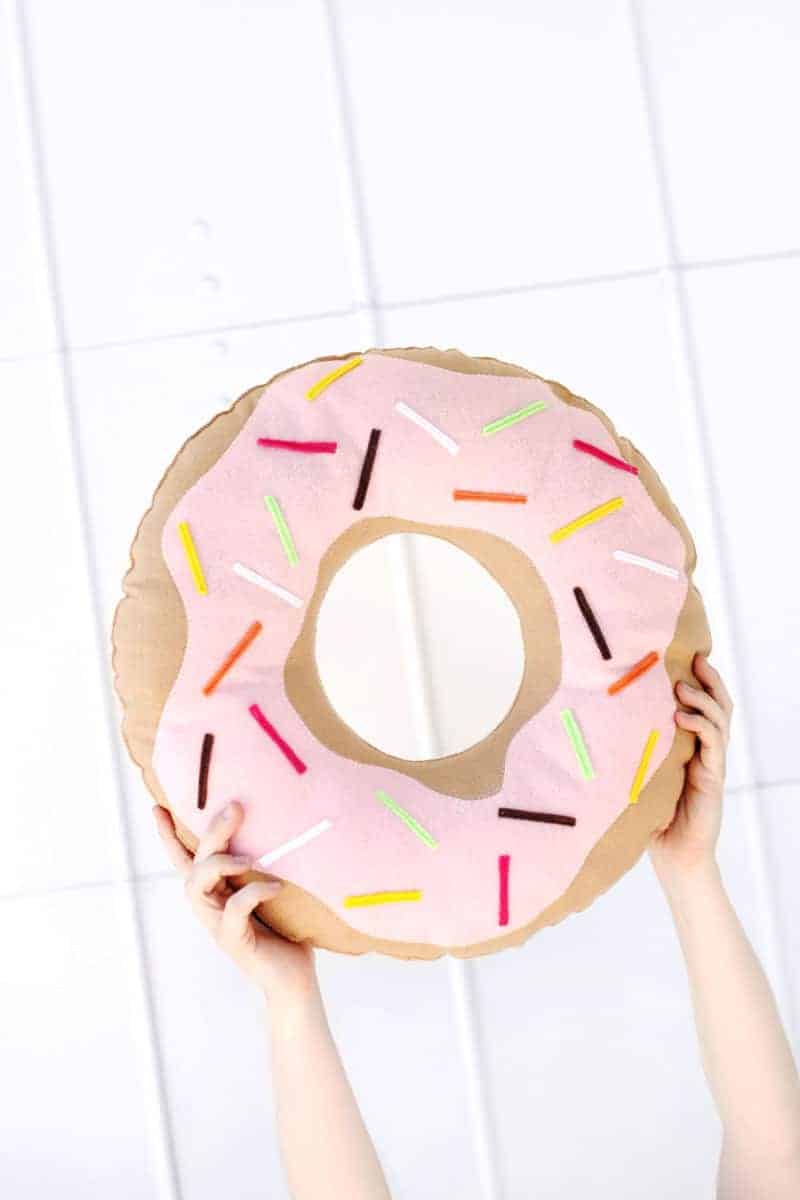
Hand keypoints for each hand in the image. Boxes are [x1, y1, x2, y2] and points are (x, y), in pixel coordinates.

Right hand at [153, 801, 318, 1009]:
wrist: (295, 981)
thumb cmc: (286, 932)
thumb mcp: (272, 891)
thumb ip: (266, 866)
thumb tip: (282, 822)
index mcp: (216, 892)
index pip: (185, 860)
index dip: (169, 836)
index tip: (158, 807)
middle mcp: (210, 906)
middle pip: (194, 862)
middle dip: (209, 832)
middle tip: (234, 808)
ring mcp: (218, 924)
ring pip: (198, 884)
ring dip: (219, 863)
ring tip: (251, 858)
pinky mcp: (234, 941)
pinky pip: (233, 910)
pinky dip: (253, 892)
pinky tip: (276, 886)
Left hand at [649, 654, 732, 882]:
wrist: (671, 855)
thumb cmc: (650, 815)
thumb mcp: (637, 774)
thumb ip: (629, 750)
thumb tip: (590, 720)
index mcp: (691, 745)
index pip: (704, 704)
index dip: (700, 680)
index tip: (685, 656)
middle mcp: (706, 750)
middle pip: (719, 705)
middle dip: (710, 680)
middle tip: (695, 659)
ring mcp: (712, 763)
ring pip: (720, 719)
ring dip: (703, 698)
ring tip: (682, 686)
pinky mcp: (713, 778)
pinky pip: (713, 744)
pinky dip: (701, 725)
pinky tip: (681, 717)